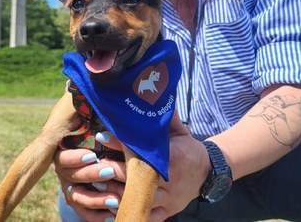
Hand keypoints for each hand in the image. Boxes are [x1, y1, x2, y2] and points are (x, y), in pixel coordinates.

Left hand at [54, 113, 209, 220]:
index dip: (121, 143)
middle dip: (112, 170)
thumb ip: (163, 116)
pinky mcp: (166, 212)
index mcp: (172, 157)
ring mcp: (168, 198)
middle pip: (136, 177)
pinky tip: (109, 212)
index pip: (143, 150)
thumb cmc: (186, 148)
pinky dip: (128, 216)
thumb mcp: (178, 130)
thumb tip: (150, 92)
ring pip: (138, 199)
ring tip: (94, 185)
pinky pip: (146, 218)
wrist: (208, 173)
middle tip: (92, 162)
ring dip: (114, 193)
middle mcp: (169, 179)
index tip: (102, 135)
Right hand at [54, 132, 126, 220]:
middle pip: (72, 177)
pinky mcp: (80, 205)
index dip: (74, 158)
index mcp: (65, 154)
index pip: (63, 157)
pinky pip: (86, 214)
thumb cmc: (103, 141)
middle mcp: (65, 173)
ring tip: (116, 200)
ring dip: (97, 199)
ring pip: (79, 198)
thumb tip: (99, 129)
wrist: (108, 159)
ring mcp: (72, 190)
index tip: (92, 155)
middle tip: (110, 171)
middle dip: (91, 174)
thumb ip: (99, 132)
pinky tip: (113, 215)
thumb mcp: (100, 134)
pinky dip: (98, 216)